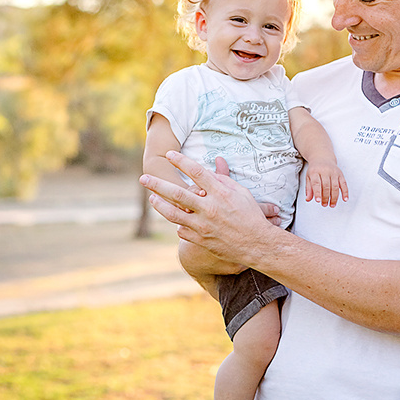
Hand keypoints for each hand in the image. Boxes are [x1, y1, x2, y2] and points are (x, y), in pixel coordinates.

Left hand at [140, 150, 273, 263]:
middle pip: (177, 193)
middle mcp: (210, 208)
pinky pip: (181, 230)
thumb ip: (224, 180)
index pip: (196, 172)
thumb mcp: (242, 193)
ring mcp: (203, 226)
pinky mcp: (201, 240)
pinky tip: (175, 219)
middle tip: (143, 178)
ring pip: (173, 214)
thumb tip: (211, 167)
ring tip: (152, 198)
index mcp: (221, 193)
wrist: (257, 244)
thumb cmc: (251, 216)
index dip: (181, 162)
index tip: (170, 155)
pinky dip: (177, 223)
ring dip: (159, 205)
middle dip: (157, 184)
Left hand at [304, 160, 348, 206]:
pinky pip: (344, 184)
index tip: (318, 201)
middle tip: (324, 204)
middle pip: (326, 186)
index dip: (317, 193)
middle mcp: (325, 171)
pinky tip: (345, 199)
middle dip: (326, 197)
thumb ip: (308, 188)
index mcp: (315, 171)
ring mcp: (334, 172)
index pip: (316, 183)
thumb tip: (308, 199)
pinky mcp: (340, 174)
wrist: (322, 157)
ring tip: (332, 204)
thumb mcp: (308, 177)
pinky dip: (345, 192)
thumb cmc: (315, 169)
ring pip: (335, 186)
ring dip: (334, 197)